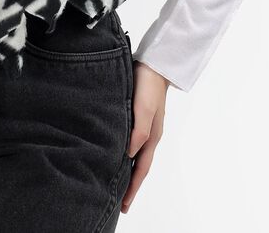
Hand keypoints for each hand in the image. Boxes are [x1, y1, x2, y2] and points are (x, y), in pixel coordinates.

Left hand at [121, 60, 170, 213]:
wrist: (154, 63)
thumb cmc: (148, 85)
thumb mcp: (143, 109)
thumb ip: (138, 132)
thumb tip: (129, 155)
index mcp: (152, 137)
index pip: (141, 169)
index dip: (133, 187)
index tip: (125, 205)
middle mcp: (149, 134)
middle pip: (139, 165)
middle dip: (131, 184)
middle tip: (121, 203)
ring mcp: (144, 125)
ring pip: (135, 154)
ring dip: (127, 169)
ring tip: (116, 182)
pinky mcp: (137, 114)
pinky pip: (131, 140)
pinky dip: (124, 152)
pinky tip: (115, 151)